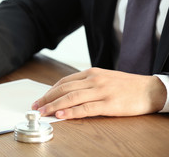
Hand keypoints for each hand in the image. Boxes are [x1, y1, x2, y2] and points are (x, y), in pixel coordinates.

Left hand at [31, 68, 166, 118]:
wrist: (150, 89)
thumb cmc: (126, 85)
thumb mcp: (104, 78)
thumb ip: (87, 83)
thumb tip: (68, 93)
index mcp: (91, 73)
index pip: (64, 82)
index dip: (50, 91)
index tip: (41, 99)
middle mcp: (93, 80)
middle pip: (64, 89)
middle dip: (47, 98)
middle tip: (36, 107)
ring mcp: (101, 91)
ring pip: (71, 98)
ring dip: (54, 106)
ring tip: (43, 112)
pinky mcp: (109, 104)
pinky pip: (86, 108)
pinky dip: (71, 112)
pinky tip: (61, 115)